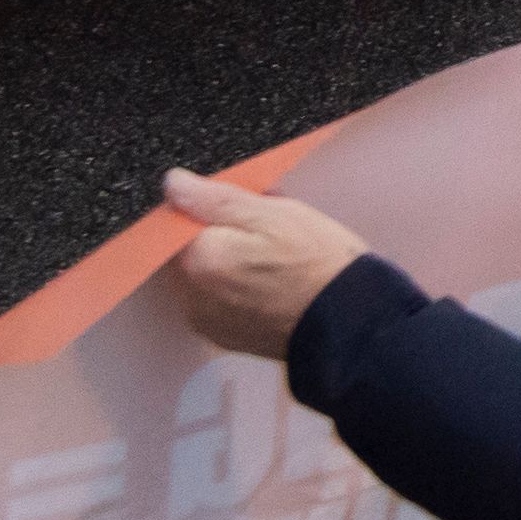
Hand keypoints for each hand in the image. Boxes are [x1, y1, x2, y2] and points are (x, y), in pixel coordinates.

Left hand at [161, 169, 369, 360]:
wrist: (349, 322)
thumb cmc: (317, 261)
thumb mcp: (276, 215)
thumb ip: (217, 199)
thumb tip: (172, 183)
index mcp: (197, 259)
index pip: (175, 222)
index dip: (208, 210)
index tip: (244, 209)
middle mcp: (188, 295)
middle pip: (186, 252)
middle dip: (216, 237)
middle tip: (264, 232)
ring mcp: (204, 320)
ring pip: (200, 278)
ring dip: (222, 265)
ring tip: (271, 261)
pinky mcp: (222, 336)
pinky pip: (214, 302)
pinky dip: (231, 290)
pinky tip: (268, 286)